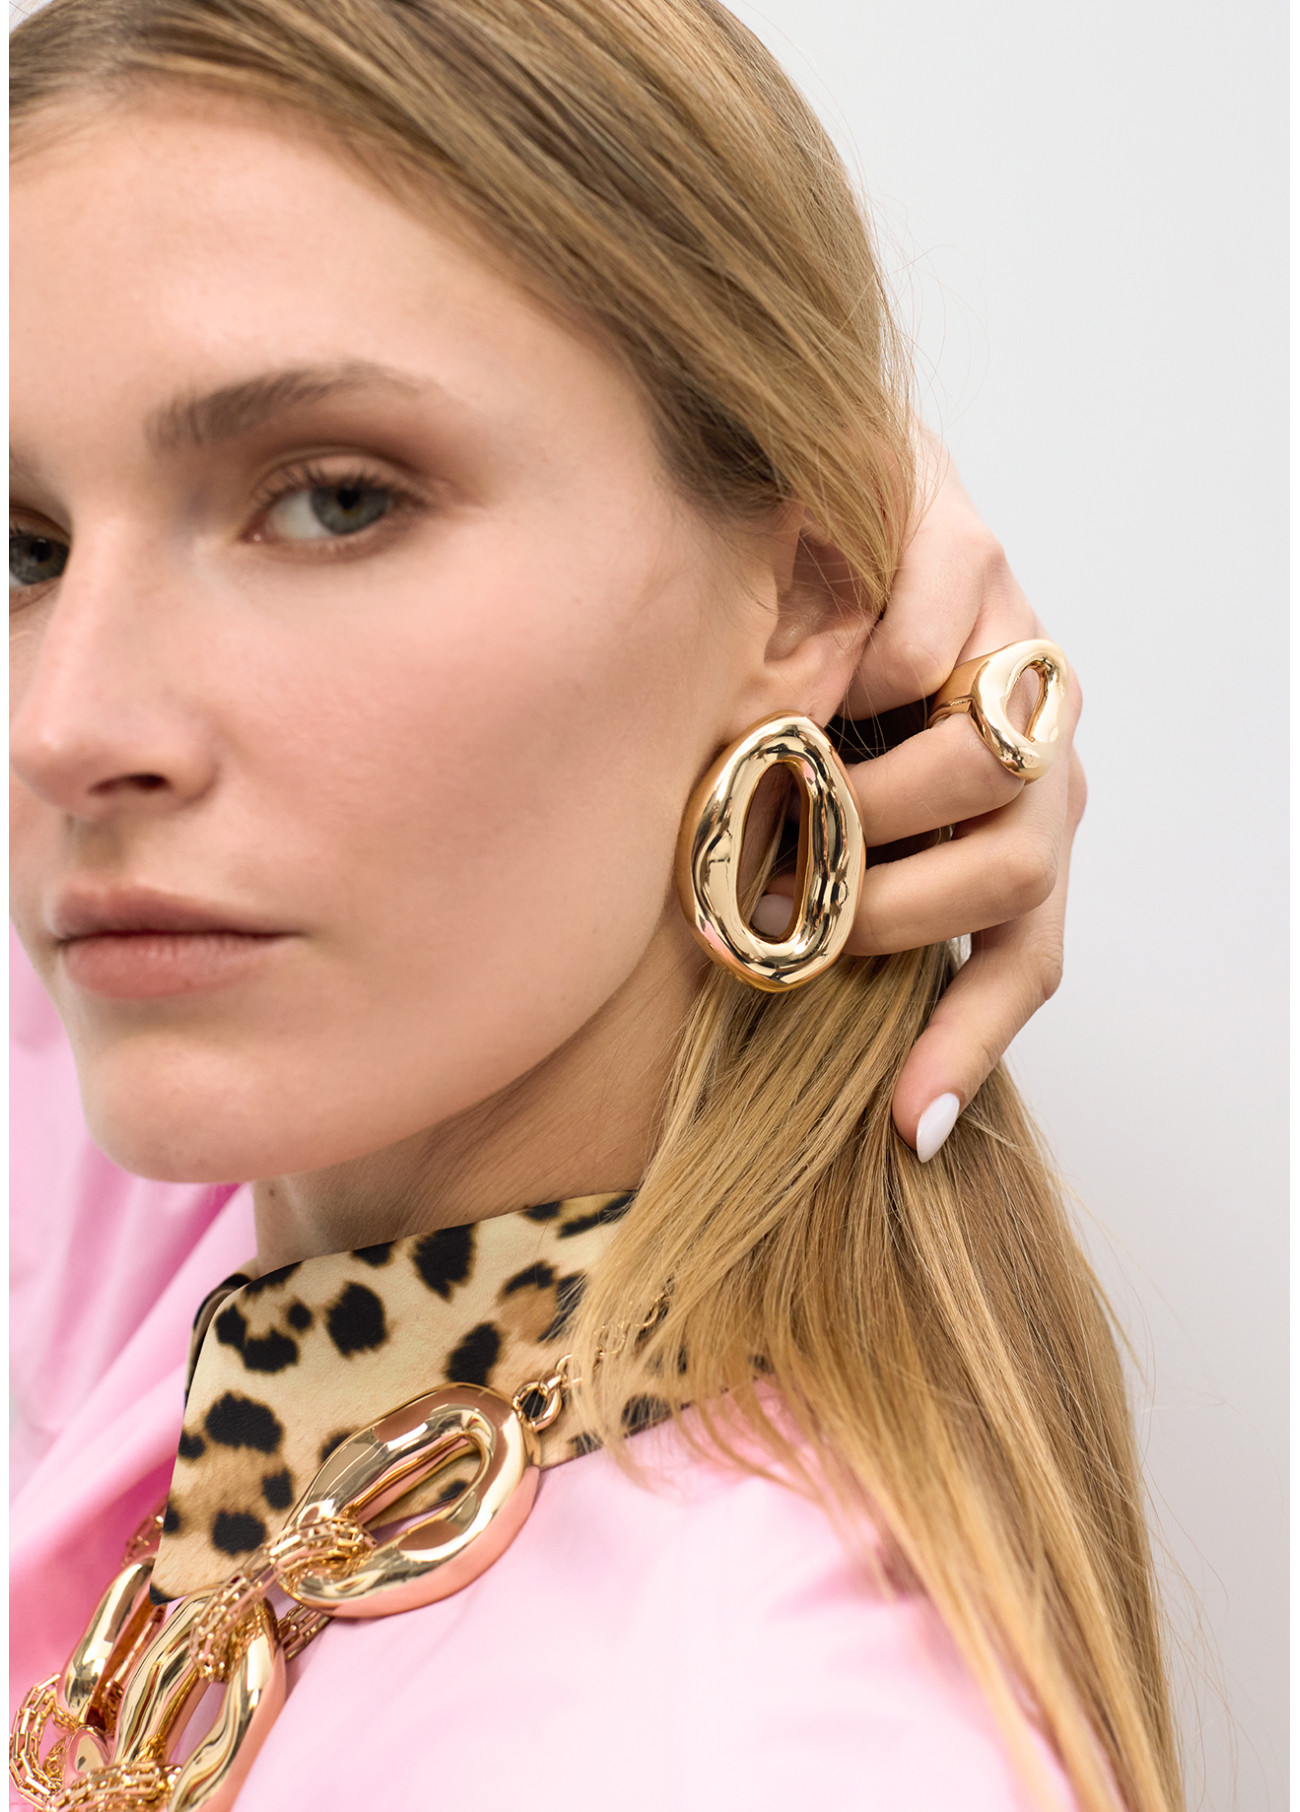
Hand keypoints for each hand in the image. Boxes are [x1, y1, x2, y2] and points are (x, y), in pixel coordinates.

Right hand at [842, 425, 1085, 1158]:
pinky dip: (860, 673)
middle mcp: (1038, 750)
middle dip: (889, 903)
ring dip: (870, 794)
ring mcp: (1019, 646)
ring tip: (781, 786)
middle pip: (1015, 867)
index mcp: (1012, 825)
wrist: (801, 500)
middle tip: (783, 902)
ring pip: (989, 763)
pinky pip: (932, 644)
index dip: (965, 1046)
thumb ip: (823, 892)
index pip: (1025, 957)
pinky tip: (804, 667)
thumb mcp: (817, 809)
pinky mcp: (977, 549)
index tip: (898, 1128)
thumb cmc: (810, 678)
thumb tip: (795, 1012)